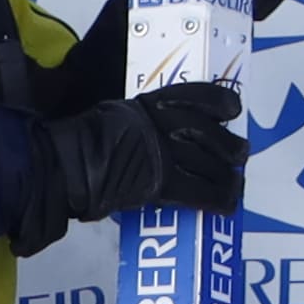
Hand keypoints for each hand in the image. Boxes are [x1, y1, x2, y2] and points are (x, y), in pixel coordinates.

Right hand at [20, 81, 247, 247]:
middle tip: (240, 154)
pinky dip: (217, 201)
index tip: (233, 110)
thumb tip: (143, 138)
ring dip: (229, 177)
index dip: (221, 102)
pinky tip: (227, 207)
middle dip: (229, 146)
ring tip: (236, 184)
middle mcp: (165, 125)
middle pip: (211, 134)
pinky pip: (201, 192)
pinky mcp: (164, 183)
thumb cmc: (78, 142)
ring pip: (211, 164)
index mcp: (151, 104)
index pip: (197, 96)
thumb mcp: (111, 116)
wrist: (64, 164)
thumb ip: (135, 123)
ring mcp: (166, 154)